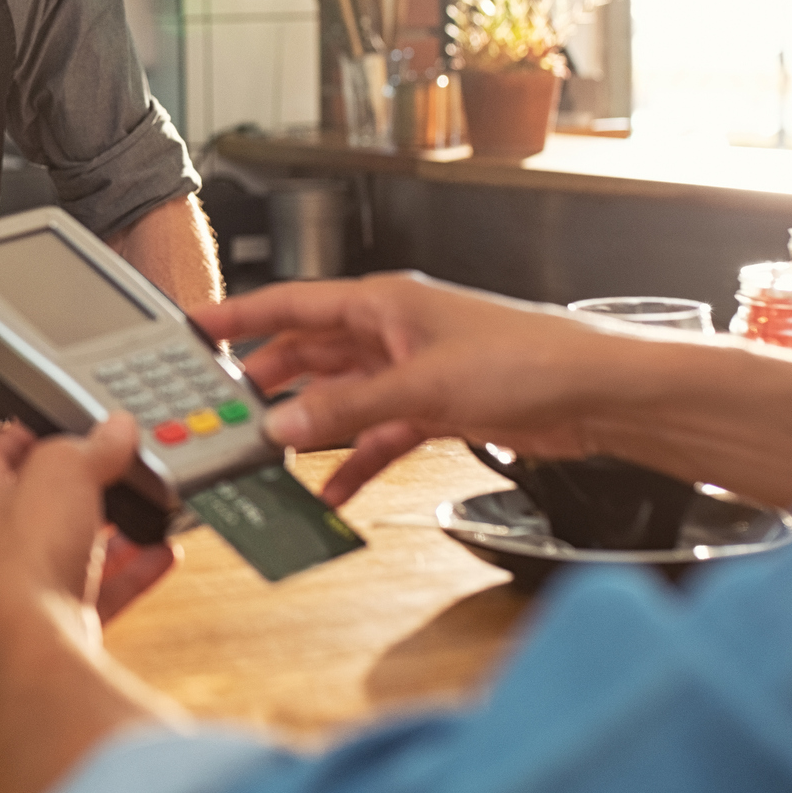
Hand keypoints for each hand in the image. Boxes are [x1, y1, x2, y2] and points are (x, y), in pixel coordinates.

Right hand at [0, 303, 31, 539]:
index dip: (28, 425)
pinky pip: (9, 507)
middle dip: (43, 444)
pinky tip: (18, 457)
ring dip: (35, 465)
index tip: (40, 401)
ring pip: (20, 497)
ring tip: (39, 430)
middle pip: (20, 474)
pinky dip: (20, 483)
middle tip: (56, 411)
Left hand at [0, 414, 179, 663]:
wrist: (32, 643)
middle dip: (79, 488)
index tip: (58, 425)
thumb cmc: (24, 553)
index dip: (26, 435)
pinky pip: (104, 592)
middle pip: (40, 506)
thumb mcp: (63, 470)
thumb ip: (90, 446)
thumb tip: (115, 429)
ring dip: (110, 533)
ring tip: (144, 512)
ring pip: (73, 551)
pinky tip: (161, 555)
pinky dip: (134, 573)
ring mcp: (30, 588)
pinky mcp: (61, 622)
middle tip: (112, 469)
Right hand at [196, 273, 614, 506]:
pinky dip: (354, 460)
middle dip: (266, 381)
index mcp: (382, 302)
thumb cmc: (530, 358)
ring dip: (308, 426)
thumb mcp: (424, 385)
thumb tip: (284, 422)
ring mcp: (412, 370)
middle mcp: (391, 331)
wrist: (597, 394)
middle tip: (222, 408)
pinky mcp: (435, 408)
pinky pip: (377, 435)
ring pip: (341, 397)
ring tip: (266, 453)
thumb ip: (349, 408)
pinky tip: (332, 490)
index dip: (240, 316)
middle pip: (309, 353)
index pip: (291, 303)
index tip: (194, 328)